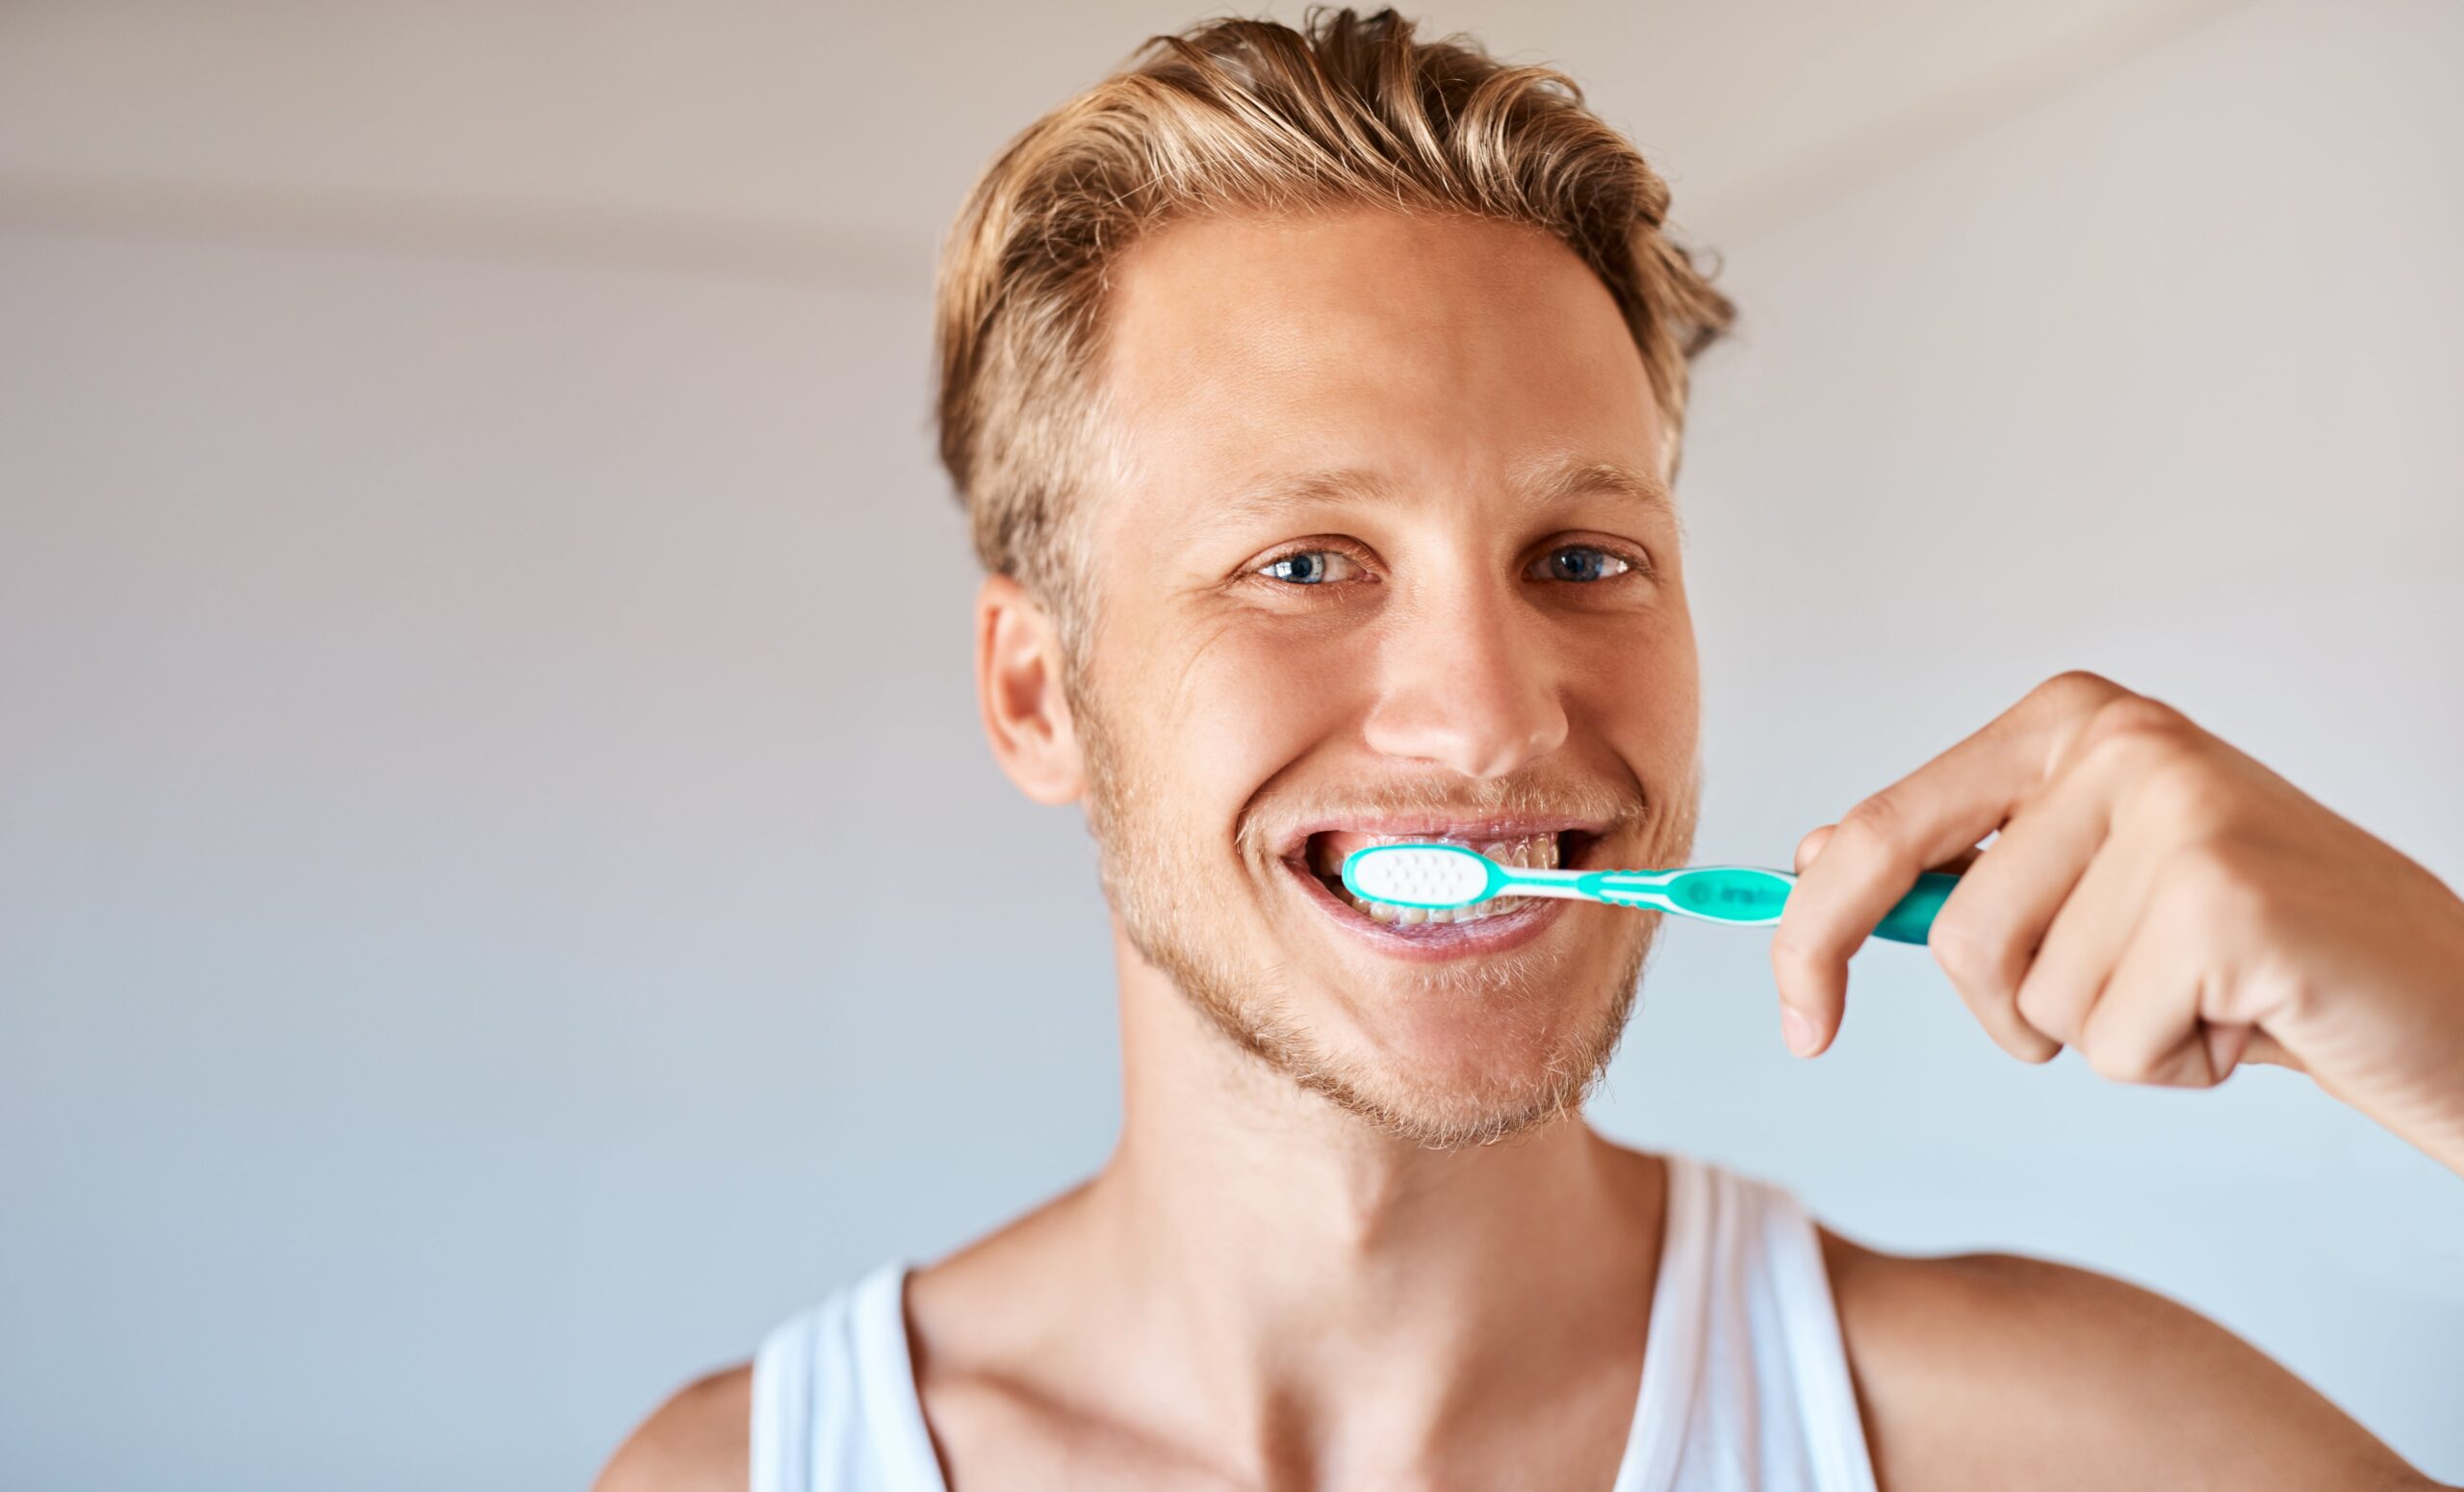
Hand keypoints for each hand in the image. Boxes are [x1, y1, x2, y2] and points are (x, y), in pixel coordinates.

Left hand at [1771, 671, 2463, 1175]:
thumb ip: (1965, 860)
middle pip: (1952, 940)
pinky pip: (2111, 1043)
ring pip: (2030, 1001)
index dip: (1811, 937)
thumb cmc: (2260, 950)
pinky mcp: (2220, 899)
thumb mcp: (2092, 882)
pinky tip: (2247, 1015)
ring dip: (2111, 1037)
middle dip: (2018, 1013)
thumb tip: (1812, 854)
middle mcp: (2116, 740)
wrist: (2447, 998)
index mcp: (2069, 720)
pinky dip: (2175, 1065)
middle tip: (2129, 1006)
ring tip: (2205, 993)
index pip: (1878, 832)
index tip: (1798, 1023)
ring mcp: (2173, 810)